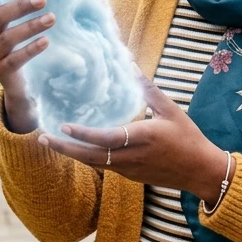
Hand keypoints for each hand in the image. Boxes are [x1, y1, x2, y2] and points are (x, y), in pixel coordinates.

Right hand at [0, 0, 53, 132]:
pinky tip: (45, 41)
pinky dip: (30, 49)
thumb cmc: (24, 44)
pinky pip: (14, 59)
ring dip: (30, 26)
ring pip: (7, 39)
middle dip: (20, 7)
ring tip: (51, 18)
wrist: (21, 83)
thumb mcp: (23, 24)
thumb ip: (31, 7)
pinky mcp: (0, 72)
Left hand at [40, 74, 230, 204]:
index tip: (64, 125)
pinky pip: (103, 166)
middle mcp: (132, 157)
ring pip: (94, 163)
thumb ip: (148, 89)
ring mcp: (129, 170)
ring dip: (72, 153)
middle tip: (42, 137)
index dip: (84, 134)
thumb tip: (130, 65)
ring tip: (51, 141)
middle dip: (65, 148)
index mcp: (143, 138)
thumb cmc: (188, 137)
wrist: (200, 171)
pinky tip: (75, 147)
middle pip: (91, 156)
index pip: (107, 138)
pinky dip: (86, 157)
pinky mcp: (130, 175)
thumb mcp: (171, 110)